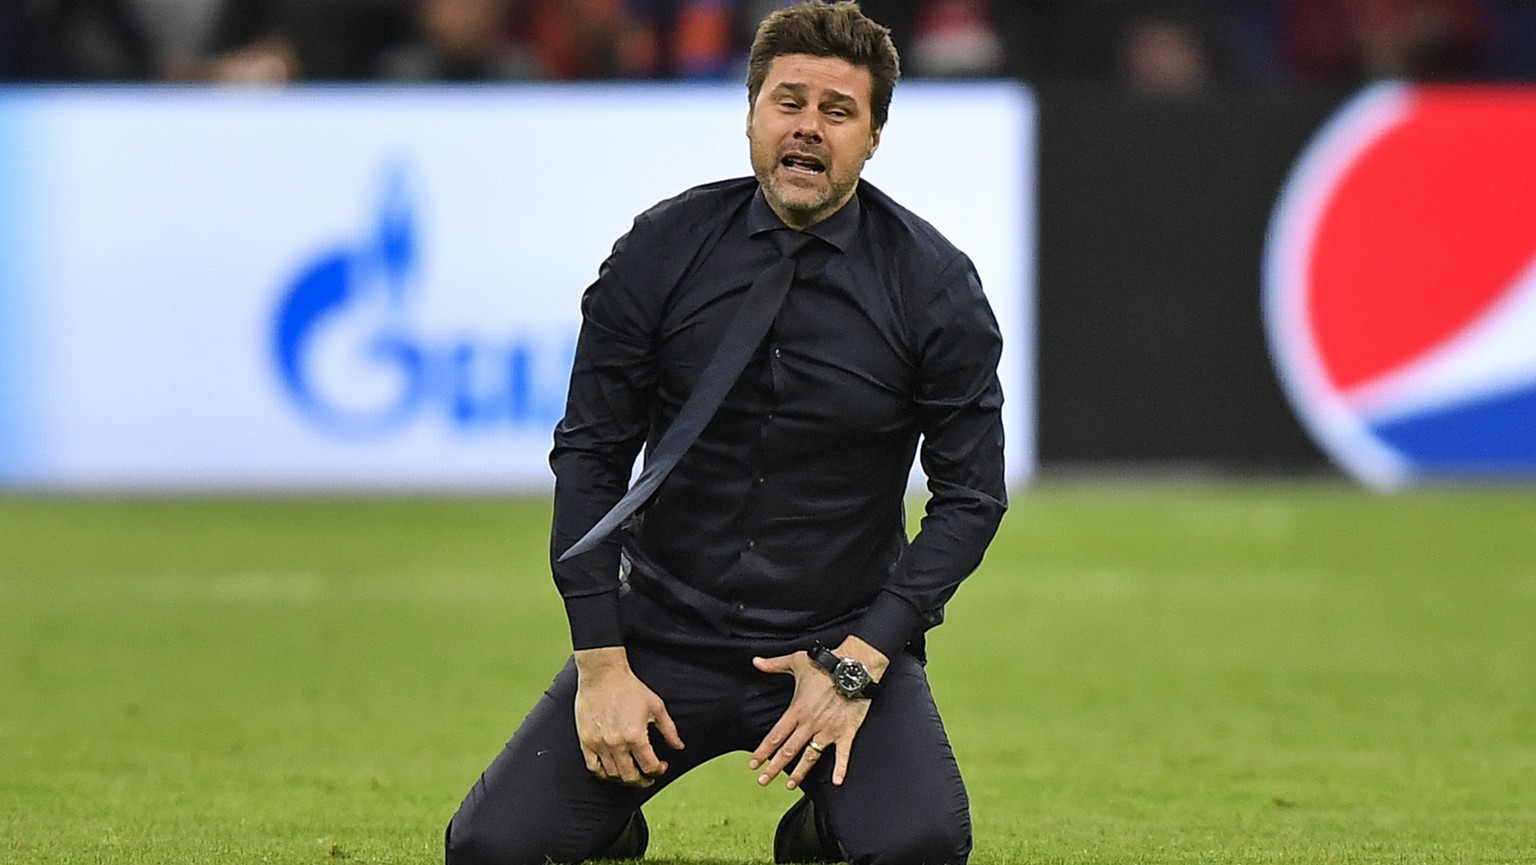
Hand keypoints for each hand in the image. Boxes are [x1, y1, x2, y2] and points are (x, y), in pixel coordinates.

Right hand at [573, 647, 684, 787]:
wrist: (602, 675)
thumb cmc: (630, 688)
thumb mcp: (656, 706)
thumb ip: (669, 729)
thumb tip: (679, 747)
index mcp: (636, 736)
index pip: (649, 766)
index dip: (658, 770)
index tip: (661, 766)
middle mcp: (616, 744)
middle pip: (630, 777)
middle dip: (642, 780)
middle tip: (647, 776)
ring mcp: (599, 744)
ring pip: (612, 775)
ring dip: (624, 778)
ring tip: (631, 772)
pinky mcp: (586, 741)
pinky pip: (593, 767)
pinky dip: (603, 773)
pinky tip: (612, 768)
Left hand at [748, 637, 887, 788]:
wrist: (855, 666)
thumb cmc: (826, 664)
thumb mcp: (796, 661)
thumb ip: (774, 664)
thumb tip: (756, 661)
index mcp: (797, 710)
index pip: (775, 736)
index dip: (763, 752)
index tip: (753, 764)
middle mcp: (810, 723)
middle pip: (788, 750)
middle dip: (774, 768)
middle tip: (763, 781)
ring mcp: (828, 730)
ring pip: (810, 756)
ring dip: (799, 772)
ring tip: (789, 786)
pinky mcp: (846, 731)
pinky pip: (843, 753)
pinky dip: (841, 768)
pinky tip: (837, 782)